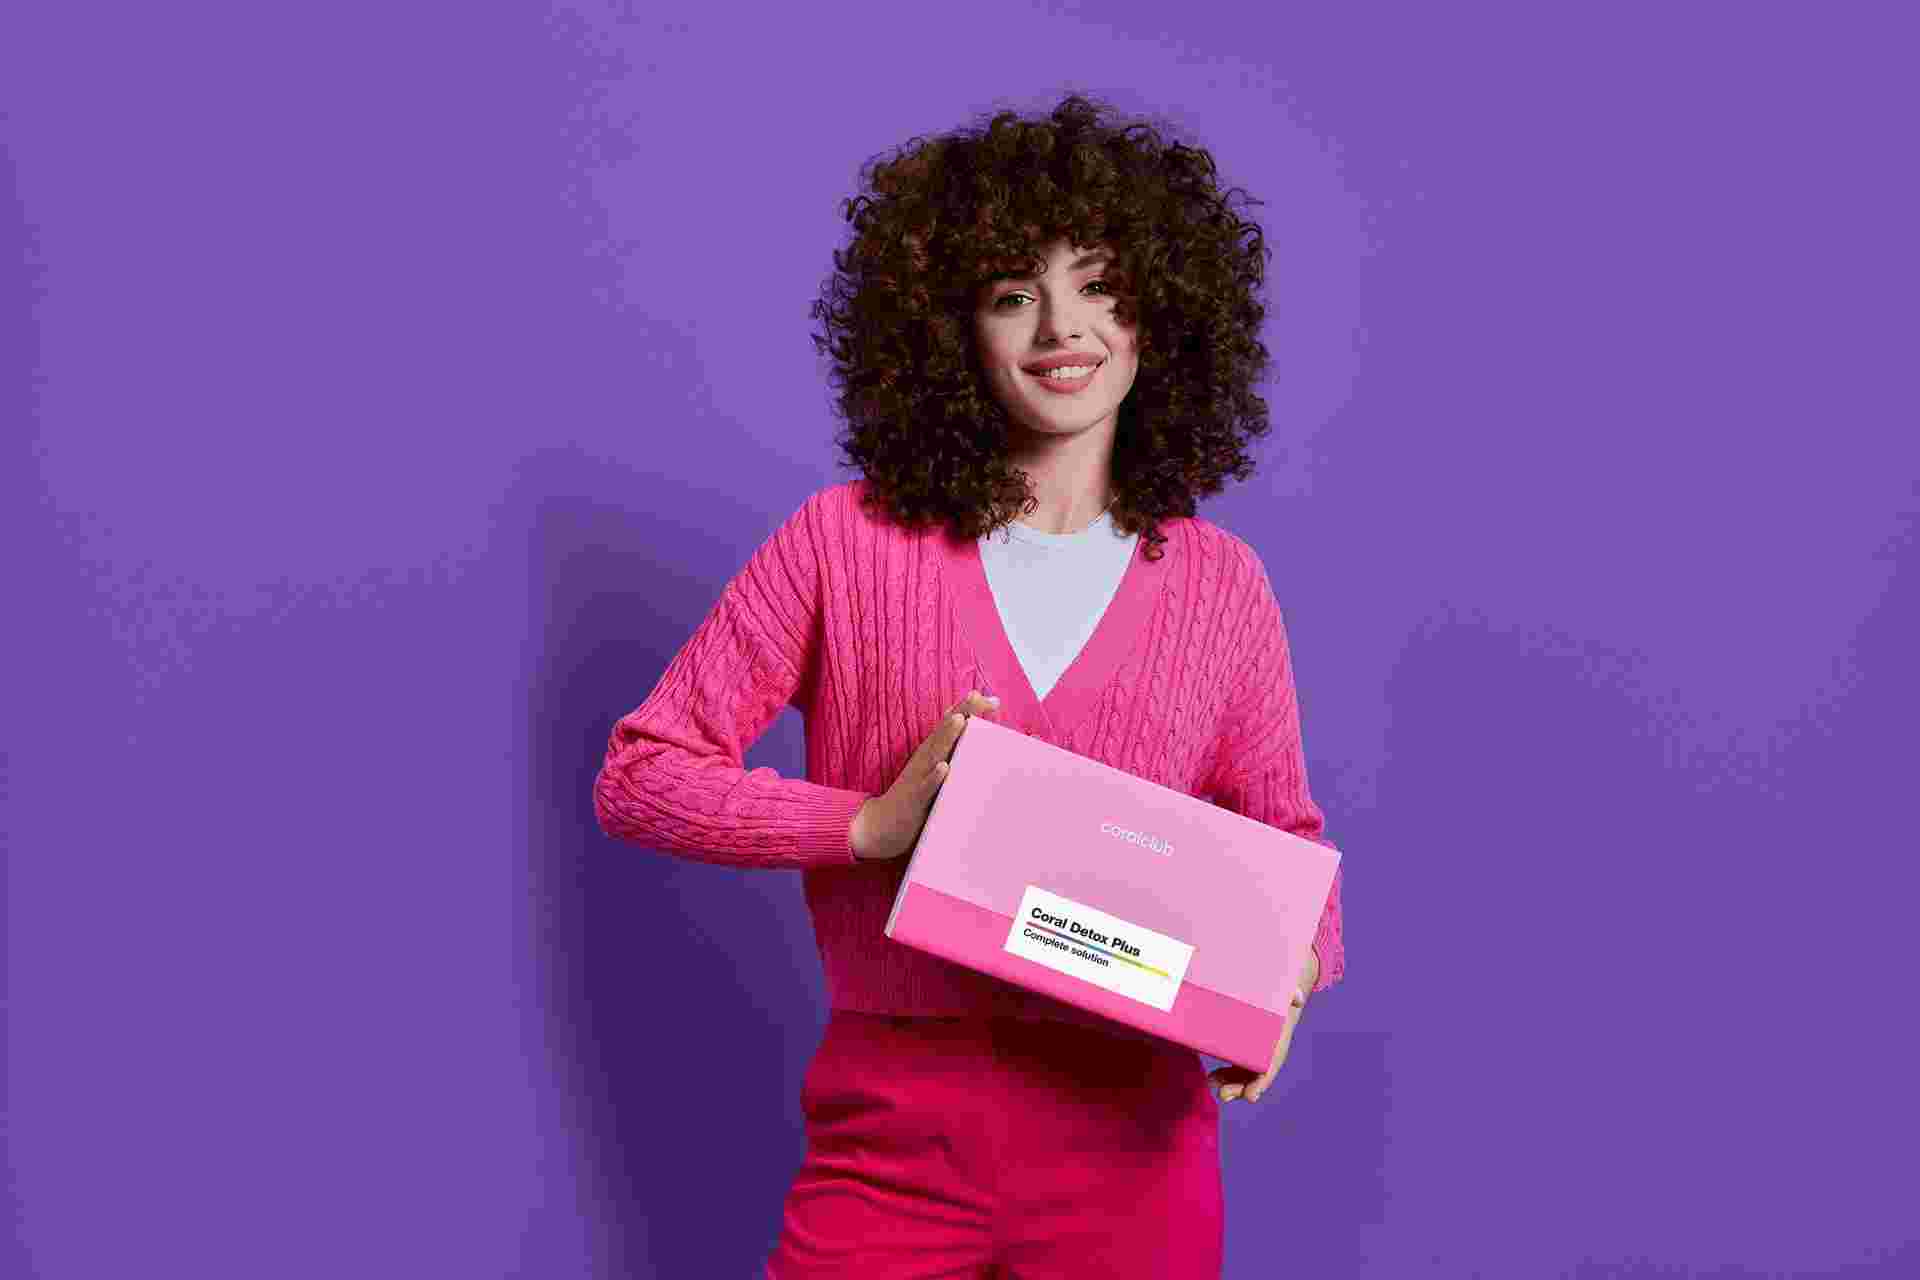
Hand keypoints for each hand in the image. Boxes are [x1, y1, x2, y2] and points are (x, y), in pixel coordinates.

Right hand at [850, 689, 1000, 861]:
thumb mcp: (930, 767)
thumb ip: (947, 748)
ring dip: (947, 736)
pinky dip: (934, 778)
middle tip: (976, 696)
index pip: (951, 724)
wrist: (880, 826)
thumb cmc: (914, 795)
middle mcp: (925, 759)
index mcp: (931, 751)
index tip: (994, 700)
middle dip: (961, 713)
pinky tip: (944, 767)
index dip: (970, 709)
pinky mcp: (914, 800)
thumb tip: (964, 724)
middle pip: (944, 731)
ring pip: (934, 754)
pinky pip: (925, 788)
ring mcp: (918, 778)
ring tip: (960, 720)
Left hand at [1209, 952, 1315, 1103]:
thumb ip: (1293, 990)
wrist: (1284, 975)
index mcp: (1279, 1034)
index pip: (1272, 1064)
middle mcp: (1269, 1044)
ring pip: (1246, 1072)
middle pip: (1256, 1074)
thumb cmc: (1285, 981)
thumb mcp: (1289, 982)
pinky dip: (1227, 1073)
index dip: (1262, 1081)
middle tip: (1223, 1094)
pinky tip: (1213, 1077)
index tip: (1252, 1096)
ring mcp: (1258, 1044)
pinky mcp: (1246, 1040)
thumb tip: (1297, 997)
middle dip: (1241, 1087)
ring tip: (1213, 1083)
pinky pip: (1238, 1062)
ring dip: (1231, 1082)